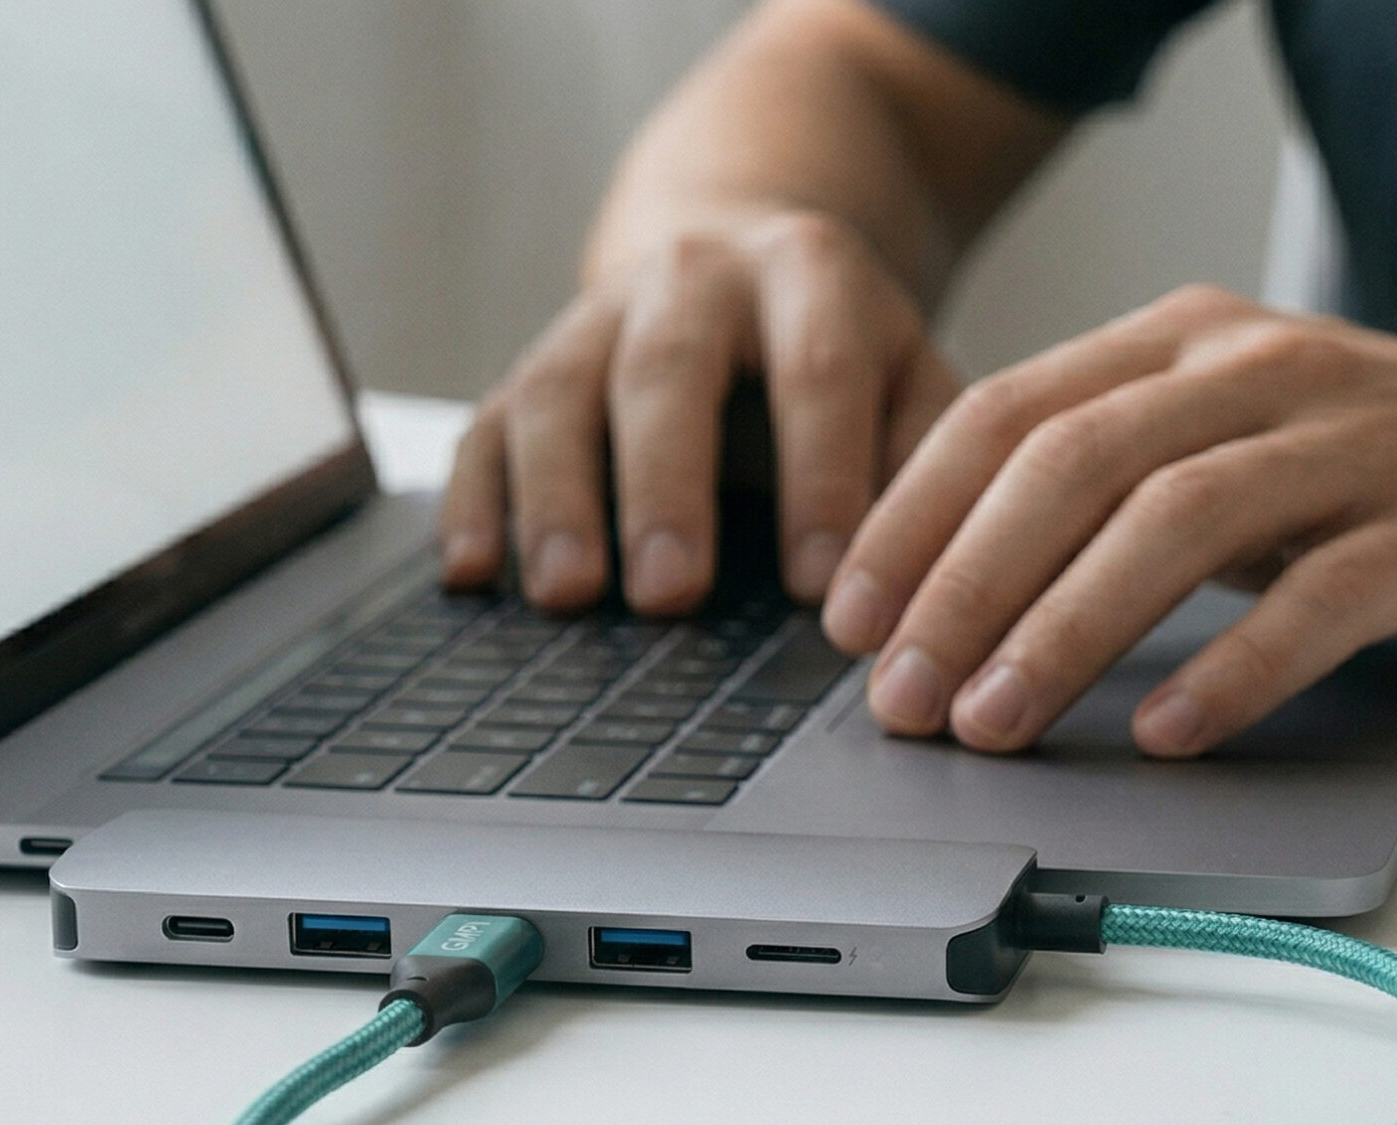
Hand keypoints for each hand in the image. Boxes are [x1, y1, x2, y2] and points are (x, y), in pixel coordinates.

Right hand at [437, 209, 962, 613]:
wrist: (736, 258)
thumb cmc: (839, 353)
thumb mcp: (910, 377)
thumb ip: (923, 463)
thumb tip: (912, 587)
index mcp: (807, 274)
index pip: (817, 372)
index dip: (820, 479)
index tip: (819, 588)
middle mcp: (691, 277)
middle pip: (666, 371)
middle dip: (666, 485)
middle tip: (670, 591)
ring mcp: (596, 318)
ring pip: (558, 393)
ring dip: (555, 498)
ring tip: (567, 594)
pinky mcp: (529, 366)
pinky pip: (487, 426)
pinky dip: (473, 502)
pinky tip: (473, 573)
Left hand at [820, 284, 1396, 756]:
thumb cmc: (1388, 474)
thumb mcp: (1231, 442)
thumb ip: (1108, 486)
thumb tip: (941, 595)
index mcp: (1185, 345)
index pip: (1007, 414)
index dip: (912, 519)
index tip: (847, 617)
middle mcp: (1259, 371)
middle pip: (1069, 465)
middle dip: (962, 587)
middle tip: (900, 692)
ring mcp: (1355, 442)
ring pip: (1173, 523)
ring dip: (1064, 632)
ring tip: (995, 723)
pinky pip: (1316, 599)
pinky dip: (1229, 669)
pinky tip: (1165, 732)